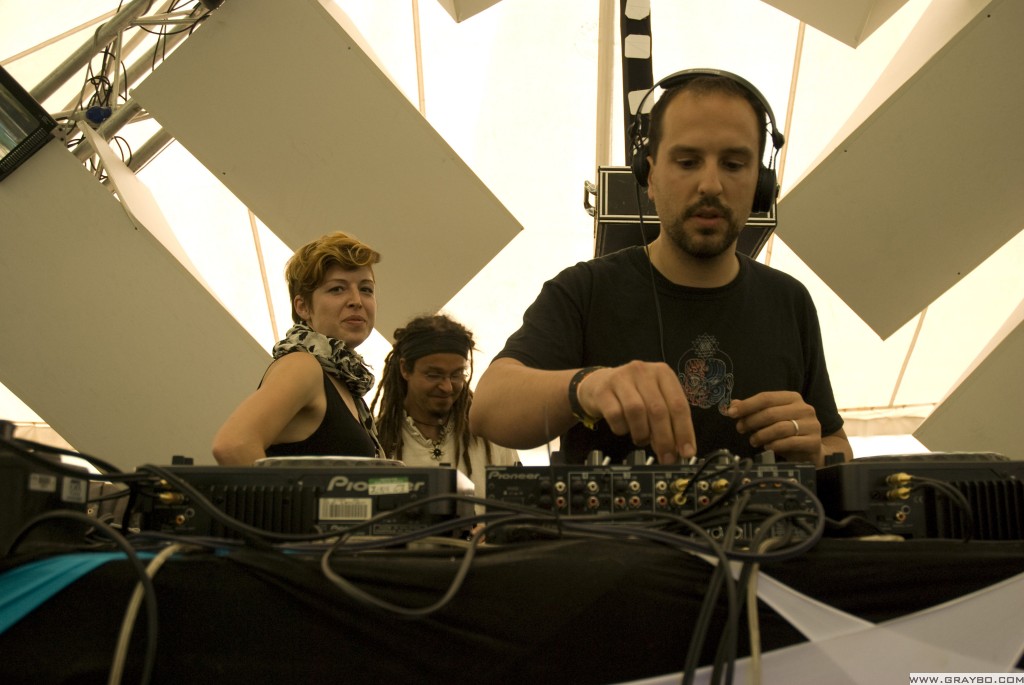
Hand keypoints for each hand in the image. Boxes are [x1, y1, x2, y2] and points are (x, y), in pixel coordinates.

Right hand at [576, 361, 695, 463]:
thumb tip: (678, 449)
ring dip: (642, 433)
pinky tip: (624, 429)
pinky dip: (622, 428)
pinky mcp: (603, 390)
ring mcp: (621, 379)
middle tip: (666, 457)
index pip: (679, 404)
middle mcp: (643, 372)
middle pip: (658, 410)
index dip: (684, 431)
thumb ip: (668, 421)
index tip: (686, 452)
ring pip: (637, 411)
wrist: (598, 383)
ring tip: (641, 440)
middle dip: (664, 439)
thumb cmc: (632, 394)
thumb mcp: (654, 400)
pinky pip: (615, 415)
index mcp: (663, 373)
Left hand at [725, 391, 823, 464]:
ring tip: (752, 441)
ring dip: (761, 435)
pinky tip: (767, 447)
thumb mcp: (770, 419)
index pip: (766, 398)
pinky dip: (774, 445)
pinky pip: (790, 442)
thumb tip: (733, 405)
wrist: (810, 450)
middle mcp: (804, 409)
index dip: (747, 405)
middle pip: (771, 413)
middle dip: (751, 421)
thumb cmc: (787, 432)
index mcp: (792, 398)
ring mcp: (811, 425)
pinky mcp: (813, 441)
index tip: (731, 413)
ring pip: (780, 428)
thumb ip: (753, 410)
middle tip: (740, 429)